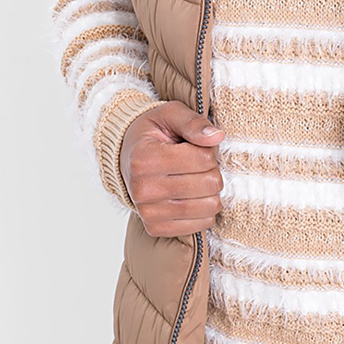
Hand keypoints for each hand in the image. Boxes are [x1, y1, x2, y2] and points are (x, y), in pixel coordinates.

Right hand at [120, 101, 224, 236]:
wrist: (127, 158)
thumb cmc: (152, 135)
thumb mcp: (170, 115)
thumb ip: (193, 122)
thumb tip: (216, 136)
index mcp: (145, 158)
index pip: (204, 159)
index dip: (209, 150)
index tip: (195, 147)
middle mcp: (143, 189)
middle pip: (209, 183)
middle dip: (212, 171)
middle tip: (197, 165)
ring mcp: (148, 212)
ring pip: (208, 207)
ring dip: (211, 192)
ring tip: (195, 180)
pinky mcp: (155, 228)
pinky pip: (200, 225)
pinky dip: (204, 211)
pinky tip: (192, 197)